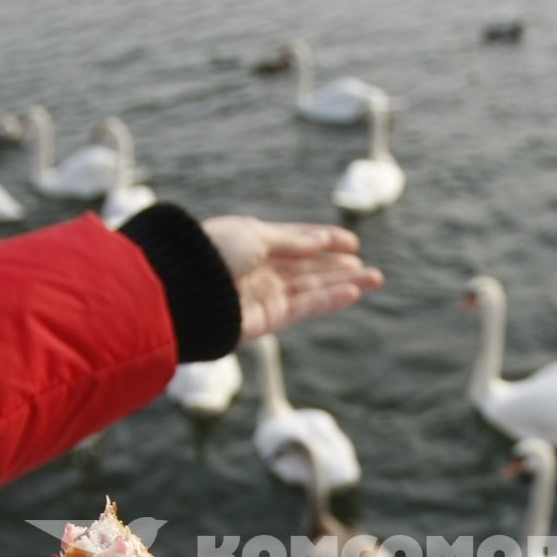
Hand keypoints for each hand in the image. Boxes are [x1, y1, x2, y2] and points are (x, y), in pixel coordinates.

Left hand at [201, 216, 382, 340]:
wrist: (182, 290)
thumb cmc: (213, 254)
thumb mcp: (255, 236)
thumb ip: (292, 241)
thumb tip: (322, 241)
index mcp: (251, 242)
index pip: (296, 241)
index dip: (324, 240)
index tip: (351, 241)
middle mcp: (259, 269)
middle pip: (308, 267)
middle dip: (339, 266)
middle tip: (369, 266)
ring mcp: (264, 296)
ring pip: (312, 288)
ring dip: (343, 283)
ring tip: (374, 278)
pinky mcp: (267, 320)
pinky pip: (305, 308)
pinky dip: (329, 300)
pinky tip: (352, 293)